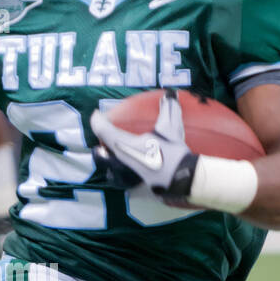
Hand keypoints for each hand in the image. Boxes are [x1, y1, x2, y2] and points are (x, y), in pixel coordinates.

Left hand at [90, 91, 198, 205]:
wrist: (182, 180)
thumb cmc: (172, 153)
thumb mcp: (170, 128)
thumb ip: (168, 109)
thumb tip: (169, 95)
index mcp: (123, 144)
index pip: (102, 130)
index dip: (97, 120)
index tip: (97, 114)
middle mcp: (120, 160)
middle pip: (102, 148)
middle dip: (101, 140)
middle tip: (106, 131)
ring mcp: (125, 174)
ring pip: (110, 163)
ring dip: (109, 154)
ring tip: (116, 147)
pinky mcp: (133, 185)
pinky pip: (121, 172)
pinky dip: (122, 164)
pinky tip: (133, 162)